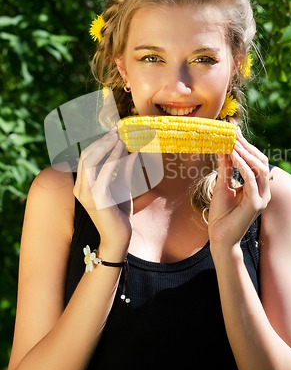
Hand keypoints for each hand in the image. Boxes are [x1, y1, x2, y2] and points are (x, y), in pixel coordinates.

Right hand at [73, 128, 137, 257]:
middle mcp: (80, 188)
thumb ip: (123, 169)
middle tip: (116, 131)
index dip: (98, 143)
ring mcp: (86, 194)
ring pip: (90, 160)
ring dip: (106, 147)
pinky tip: (124, 150)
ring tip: (120, 138)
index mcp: (82, 186)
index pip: (85, 157)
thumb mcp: (122, 187)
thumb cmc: (119, 214)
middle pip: (85, 155)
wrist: (119, 238)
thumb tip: (132, 149)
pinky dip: (113, 158)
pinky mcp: (97, 198)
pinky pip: (103, 172)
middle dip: (101, 141)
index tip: (114, 132)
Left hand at [208, 129, 270, 248]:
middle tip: (233, 134)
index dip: (246, 146)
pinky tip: (233, 156)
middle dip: (247, 146)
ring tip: (232, 143)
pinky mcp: (256, 203)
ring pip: (259, 167)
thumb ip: (226, 168)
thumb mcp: (222, 185)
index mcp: (257, 187)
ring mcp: (262, 197)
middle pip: (261, 161)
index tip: (234, 133)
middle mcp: (263, 191)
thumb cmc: (221, 214)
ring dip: (245, 153)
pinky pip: (251, 178)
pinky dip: (242, 166)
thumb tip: (223, 148)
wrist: (219, 237)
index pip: (257, 161)